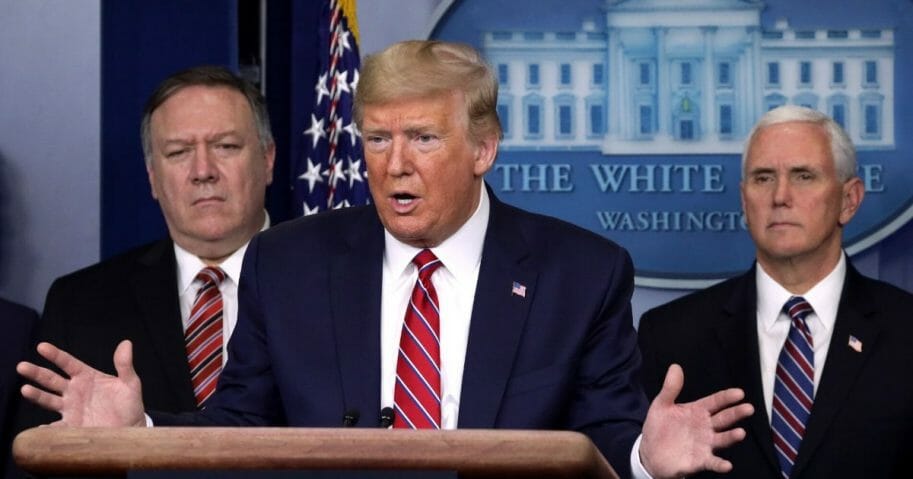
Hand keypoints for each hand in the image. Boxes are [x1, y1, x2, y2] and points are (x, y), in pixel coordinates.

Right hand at [17, 340, 145, 426]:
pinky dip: (46, 428)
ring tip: (25, 390)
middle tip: (22, 366)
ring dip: (36, 395)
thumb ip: (124, 365)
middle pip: (52, 379)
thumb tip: (126, 343)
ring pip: (48, 399)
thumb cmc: (130, 404)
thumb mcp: (130, 383)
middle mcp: (74, 391)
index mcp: (87, 377)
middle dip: (37, 373)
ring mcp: (70, 408)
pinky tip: (39, 428)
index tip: (42, 347)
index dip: (55, 355)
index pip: (68, 363)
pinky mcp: (71, 426)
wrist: (130, 429)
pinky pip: (55, 426)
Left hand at [639, 364, 753, 478]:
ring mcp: (704, 444)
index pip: (716, 402)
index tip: (739, 393)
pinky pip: (712, 462)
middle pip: (724, 418)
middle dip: (736, 413)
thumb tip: (675, 366)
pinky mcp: (700, 460)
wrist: (650, 453)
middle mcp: (705, 427)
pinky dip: (720, 464)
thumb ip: (670, 388)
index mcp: (698, 411)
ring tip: (740, 433)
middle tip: (748, 408)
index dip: (727, 397)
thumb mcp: (662, 405)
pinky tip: (726, 465)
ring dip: (732, 436)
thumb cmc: (659, 427)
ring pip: (722, 439)